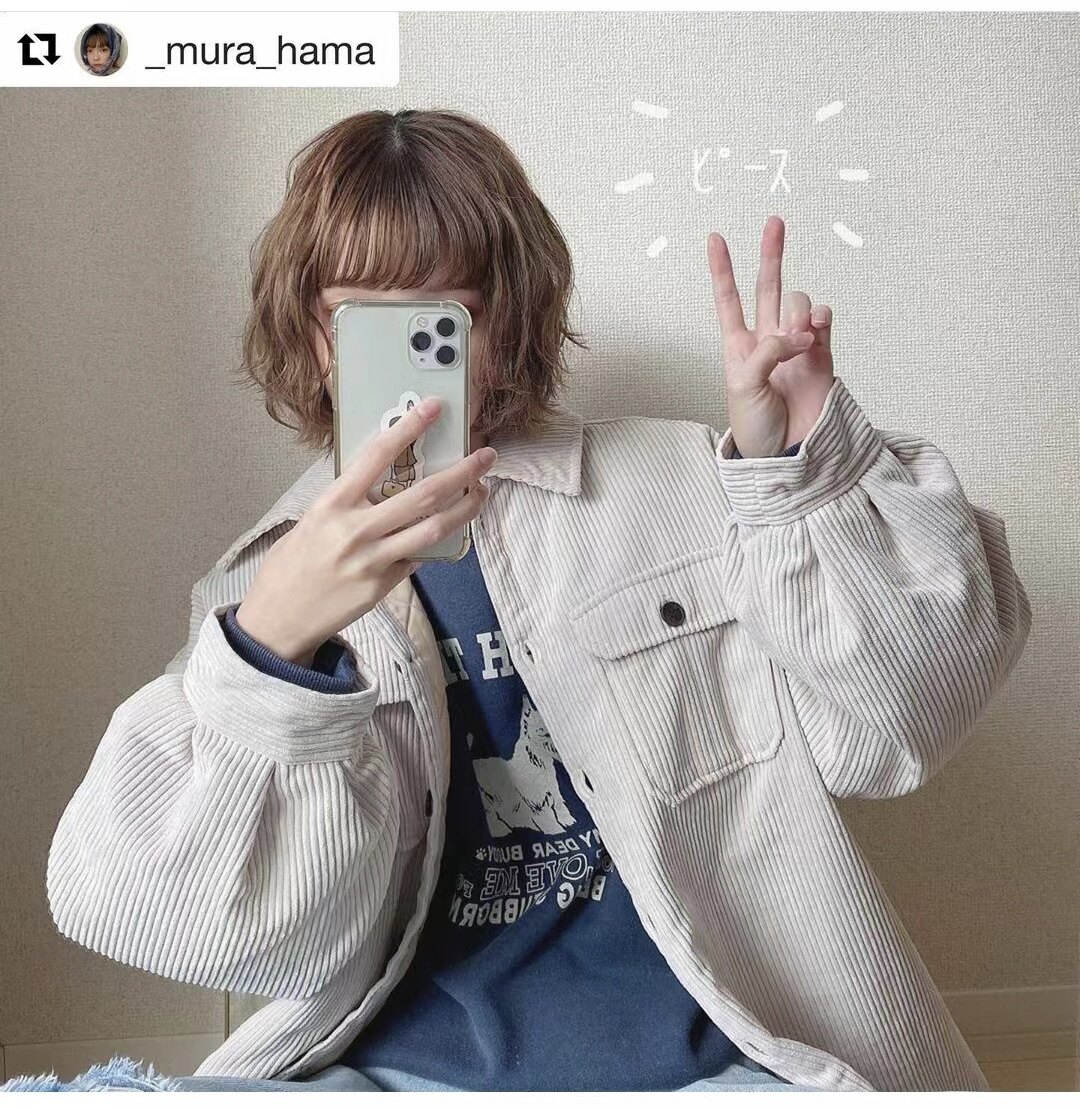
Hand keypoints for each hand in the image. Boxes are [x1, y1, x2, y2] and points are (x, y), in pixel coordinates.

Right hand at [236, 397, 495, 664]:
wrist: (277, 621)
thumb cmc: (290, 566)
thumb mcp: (311, 521)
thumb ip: (348, 501)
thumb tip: (386, 482)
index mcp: (331, 505)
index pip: (376, 456)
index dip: (408, 428)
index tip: (432, 408)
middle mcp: (355, 530)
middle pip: (424, 495)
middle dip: (463, 472)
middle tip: (486, 457)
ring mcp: (373, 561)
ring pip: (434, 529)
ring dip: (466, 507)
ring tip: (482, 491)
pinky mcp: (383, 586)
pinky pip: (417, 558)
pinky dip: (432, 542)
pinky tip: (442, 531)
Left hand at [707, 215, 834, 457]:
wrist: (785, 452)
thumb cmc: (754, 424)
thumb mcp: (744, 385)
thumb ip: (767, 350)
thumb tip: (799, 331)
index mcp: (738, 345)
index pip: (728, 299)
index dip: (722, 269)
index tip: (714, 238)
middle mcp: (767, 339)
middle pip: (768, 287)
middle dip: (771, 254)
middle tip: (774, 222)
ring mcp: (796, 344)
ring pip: (799, 303)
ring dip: (798, 313)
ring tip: (798, 341)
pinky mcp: (822, 354)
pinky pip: (824, 321)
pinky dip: (821, 319)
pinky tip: (815, 330)